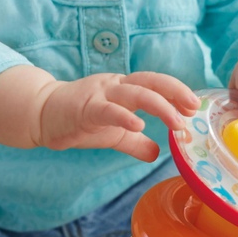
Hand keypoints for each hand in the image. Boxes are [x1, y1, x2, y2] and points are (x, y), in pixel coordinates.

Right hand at [35, 72, 199, 160]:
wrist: (42, 116)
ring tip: (177, 122)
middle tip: (193, 107)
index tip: (195, 106)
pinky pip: (107, 110)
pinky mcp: (84, 108)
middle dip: (175, 92)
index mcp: (126, 89)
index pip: (157, 84)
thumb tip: (157, 154)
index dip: (177, 92)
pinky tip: (139, 125)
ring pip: (135, 93)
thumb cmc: (81, 121)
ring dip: (159, 106)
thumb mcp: (115, 135)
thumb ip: (136, 143)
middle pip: (151, 82)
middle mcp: (116, 86)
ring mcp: (100, 95)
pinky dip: (124, 116)